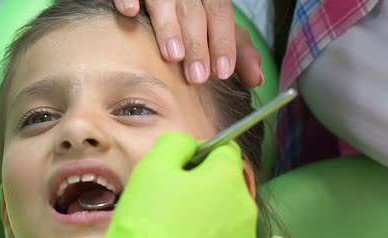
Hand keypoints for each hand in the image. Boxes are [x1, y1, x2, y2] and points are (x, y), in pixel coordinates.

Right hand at [64, 132, 257, 237]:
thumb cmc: (146, 221)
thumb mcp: (152, 167)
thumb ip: (176, 144)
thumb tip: (192, 147)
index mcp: (227, 178)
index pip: (225, 151)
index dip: (200, 158)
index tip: (178, 173)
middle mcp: (247, 208)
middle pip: (228, 188)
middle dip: (206, 191)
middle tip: (172, 207)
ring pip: (229, 221)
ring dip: (210, 221)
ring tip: (177, 237)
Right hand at [114, 0, 262, 86]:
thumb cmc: (188, 12)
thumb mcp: (215, 25)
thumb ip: (235, 47)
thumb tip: (257, 79)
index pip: (221, 14)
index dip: (223, 42)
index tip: (222, 72)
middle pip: (194, 12)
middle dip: (197, 44)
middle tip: (197, 76)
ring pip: (164, 1)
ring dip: (168, 27)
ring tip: (172, 56)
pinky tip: (130, 12)